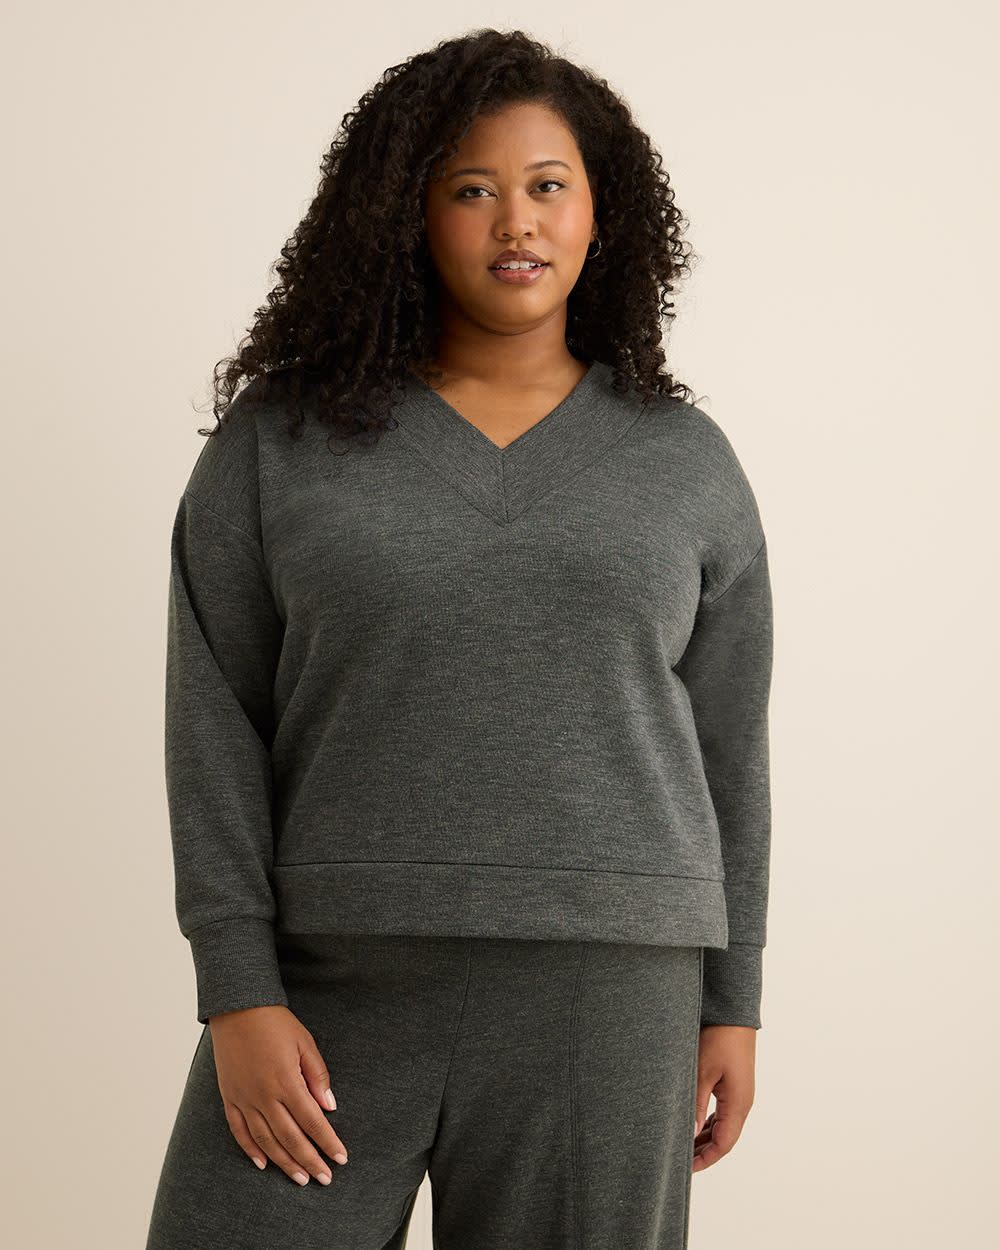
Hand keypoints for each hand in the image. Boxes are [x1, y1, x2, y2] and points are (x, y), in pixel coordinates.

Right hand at [208, 1005, 348, 1185]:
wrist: (237, 1008)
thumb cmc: (275, 1023)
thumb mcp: (305, 1043)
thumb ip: (318, 1076)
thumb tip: (330, 1107)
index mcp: (286, 1081)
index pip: (312, 1121)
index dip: (327, 1142)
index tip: (341, 1159)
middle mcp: (264, 1095)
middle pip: (290, 1137)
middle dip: (310, 1160)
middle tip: (325, 1178)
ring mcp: (244, 1098)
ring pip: (266, 1140)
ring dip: (284, 1162)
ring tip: (300, 1178)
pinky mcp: (229, 1097)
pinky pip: (239, 1131)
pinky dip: (251, 1150)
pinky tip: (263, 1163)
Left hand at [692, 1024, 755, 1170]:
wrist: (733, 1014)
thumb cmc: (719, 1039)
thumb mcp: (702, 1072)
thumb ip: (695, 1104)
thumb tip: (689, 1134)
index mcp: (738, 1104)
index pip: (723, 1144)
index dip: (705, 1159)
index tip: (685, 1168)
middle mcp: (742, 1103)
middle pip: (724, 1138)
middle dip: (704, 1151)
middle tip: (680, 1160)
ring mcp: (739, 1094)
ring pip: (723, 1126)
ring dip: (705, 1137)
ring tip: (683, 1145)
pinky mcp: (734, 1085)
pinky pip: (722, 1112)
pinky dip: (708, 1122)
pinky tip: (693, 1124)